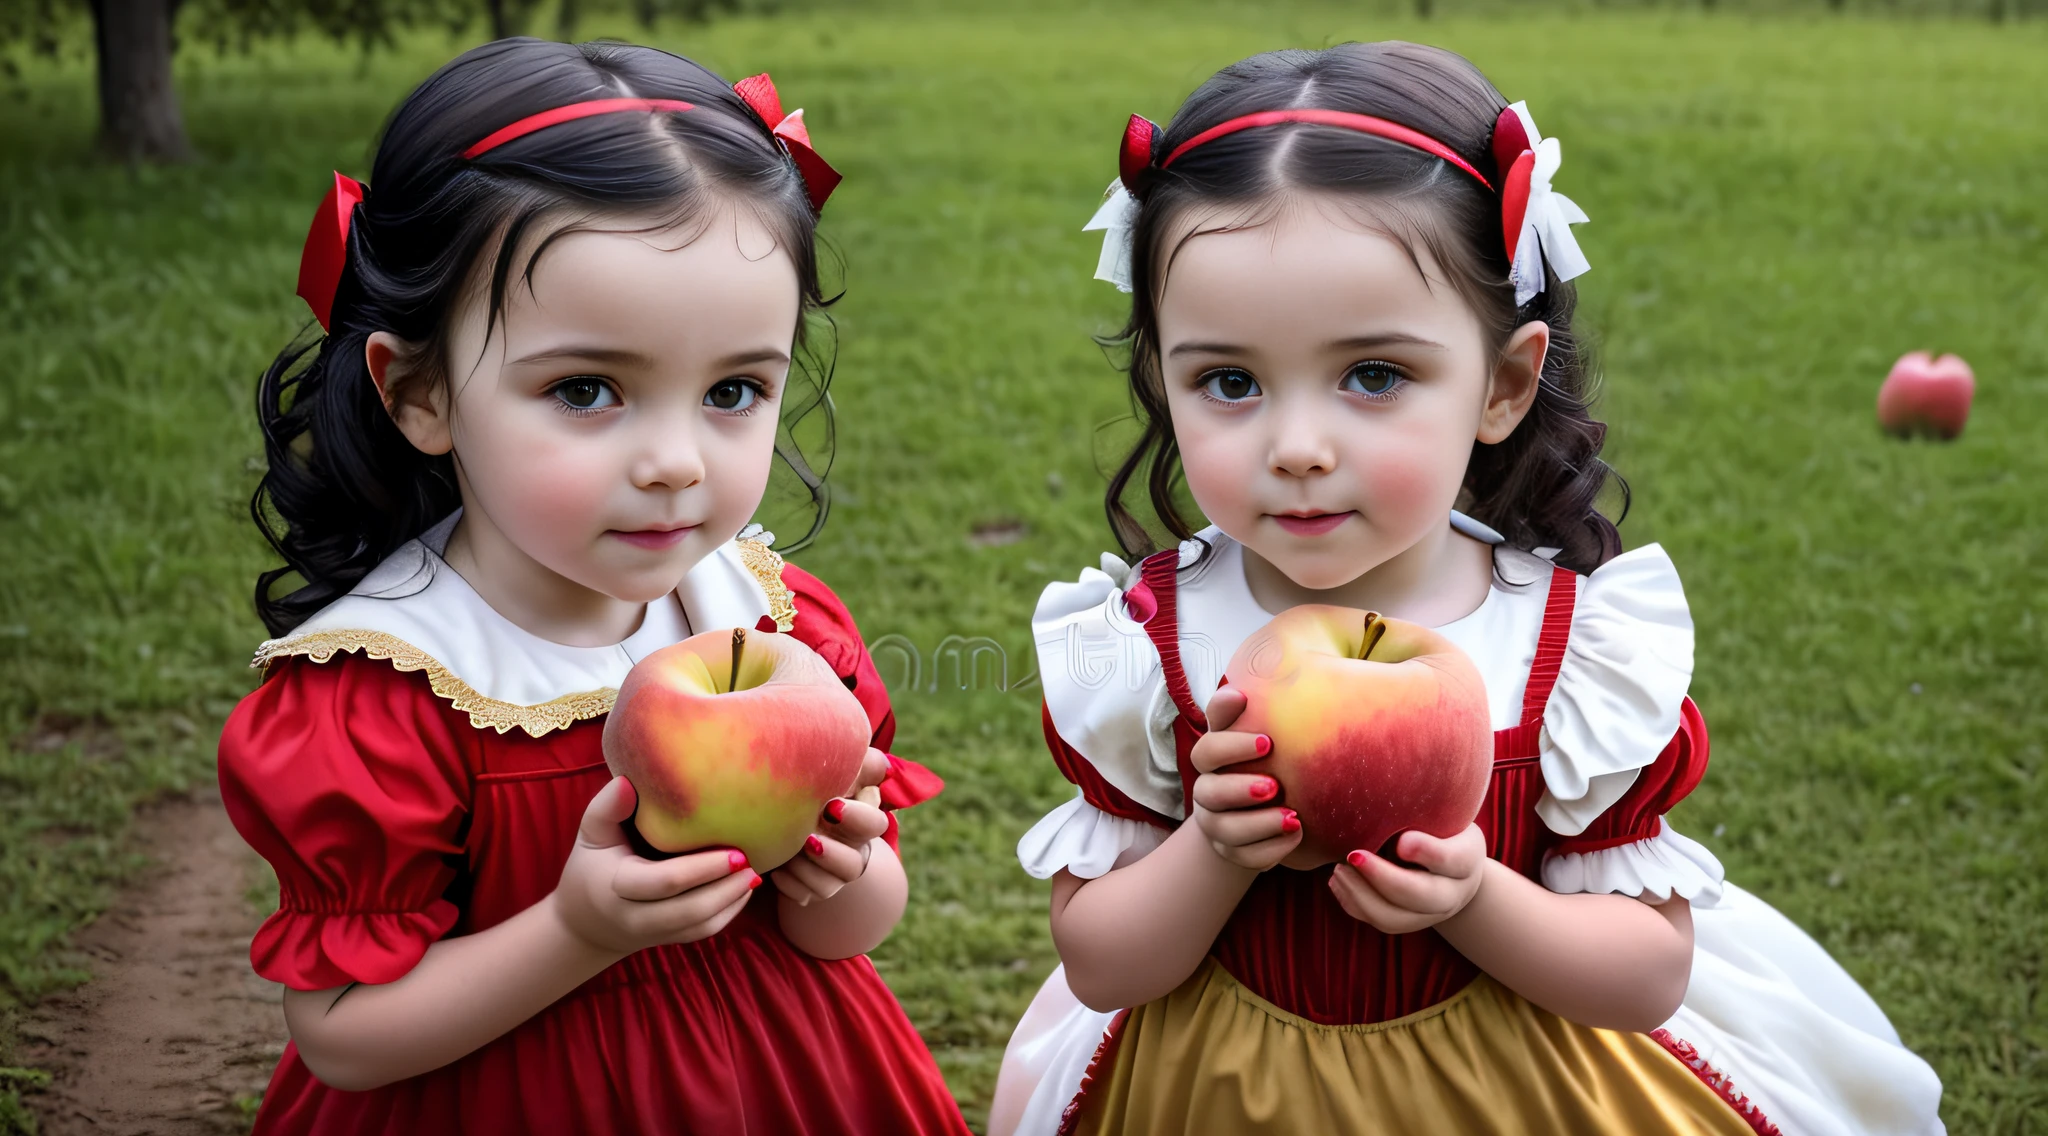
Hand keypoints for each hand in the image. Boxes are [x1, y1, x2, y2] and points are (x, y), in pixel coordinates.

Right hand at [551, 776, 759, 954]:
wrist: (586, 922)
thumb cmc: (592, 866)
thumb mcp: (591, 834)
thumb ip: (607, 808)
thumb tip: (627, 781)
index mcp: (619, 887)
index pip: (666, 882)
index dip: (703, 869)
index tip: (736, 851)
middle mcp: (637, 917)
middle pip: (690, 910)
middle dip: (726, 888)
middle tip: (751, 862)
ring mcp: (655, 933)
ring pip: (701, 925)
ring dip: (732, 901)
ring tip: (755, 874)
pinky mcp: (670, 939)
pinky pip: (703, 932)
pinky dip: (728, 913)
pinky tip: (744, 889)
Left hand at [773, 748, 891, 905]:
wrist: (783, 811)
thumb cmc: (814, 782)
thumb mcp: (837, 769)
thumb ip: (861, 764)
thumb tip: (883, 766)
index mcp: (861, 821)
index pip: (874, 825)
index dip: (857, 819)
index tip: (831, 805)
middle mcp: (851, 851)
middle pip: (854, 867)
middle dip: (831, 855)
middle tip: (807, 839)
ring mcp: (831, 876)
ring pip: (827, 887)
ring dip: (804, 869)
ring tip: (786, 851)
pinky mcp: (810, 890)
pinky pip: (802, 896)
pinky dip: (787, 882)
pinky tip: (776, 866)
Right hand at [1189, 685, 1301, 870]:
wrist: (1261, 805)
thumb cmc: (1263, 758)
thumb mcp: (1257, 729)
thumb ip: (1247, 711)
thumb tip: (1247, 686)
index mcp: (1213, 757)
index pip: (1209, 749)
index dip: (1232, 746)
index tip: (1268, 741)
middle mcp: (1207, 790)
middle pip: (1208, 792)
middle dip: (1240, 789)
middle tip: (1274, 785)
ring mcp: (1216, 824)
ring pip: (1225, 829)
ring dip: (1258, 824)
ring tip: (1292, 817)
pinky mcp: (1232, 852)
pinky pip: (1245, 856)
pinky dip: (1271, 849)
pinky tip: (1296, 835)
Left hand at [1328, 824, 1486, 933]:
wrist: (1450, 865)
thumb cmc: (1441, 825)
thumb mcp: (1444, 811)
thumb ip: (1424, 810)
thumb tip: (1385, 813)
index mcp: (1466, 859)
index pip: (1453, 859)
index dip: (1426, 851)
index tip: (1401, 841)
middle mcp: (1453, 893)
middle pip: (1420, 896)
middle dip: (1382, 878)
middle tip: (1353, 855)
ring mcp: (1429, 914)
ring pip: (1394, 918)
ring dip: (1361, 895)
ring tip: (1338, 869)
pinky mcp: (1406, 922)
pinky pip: (1378, 921)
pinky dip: (1353, 903)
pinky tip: (1338, 880)